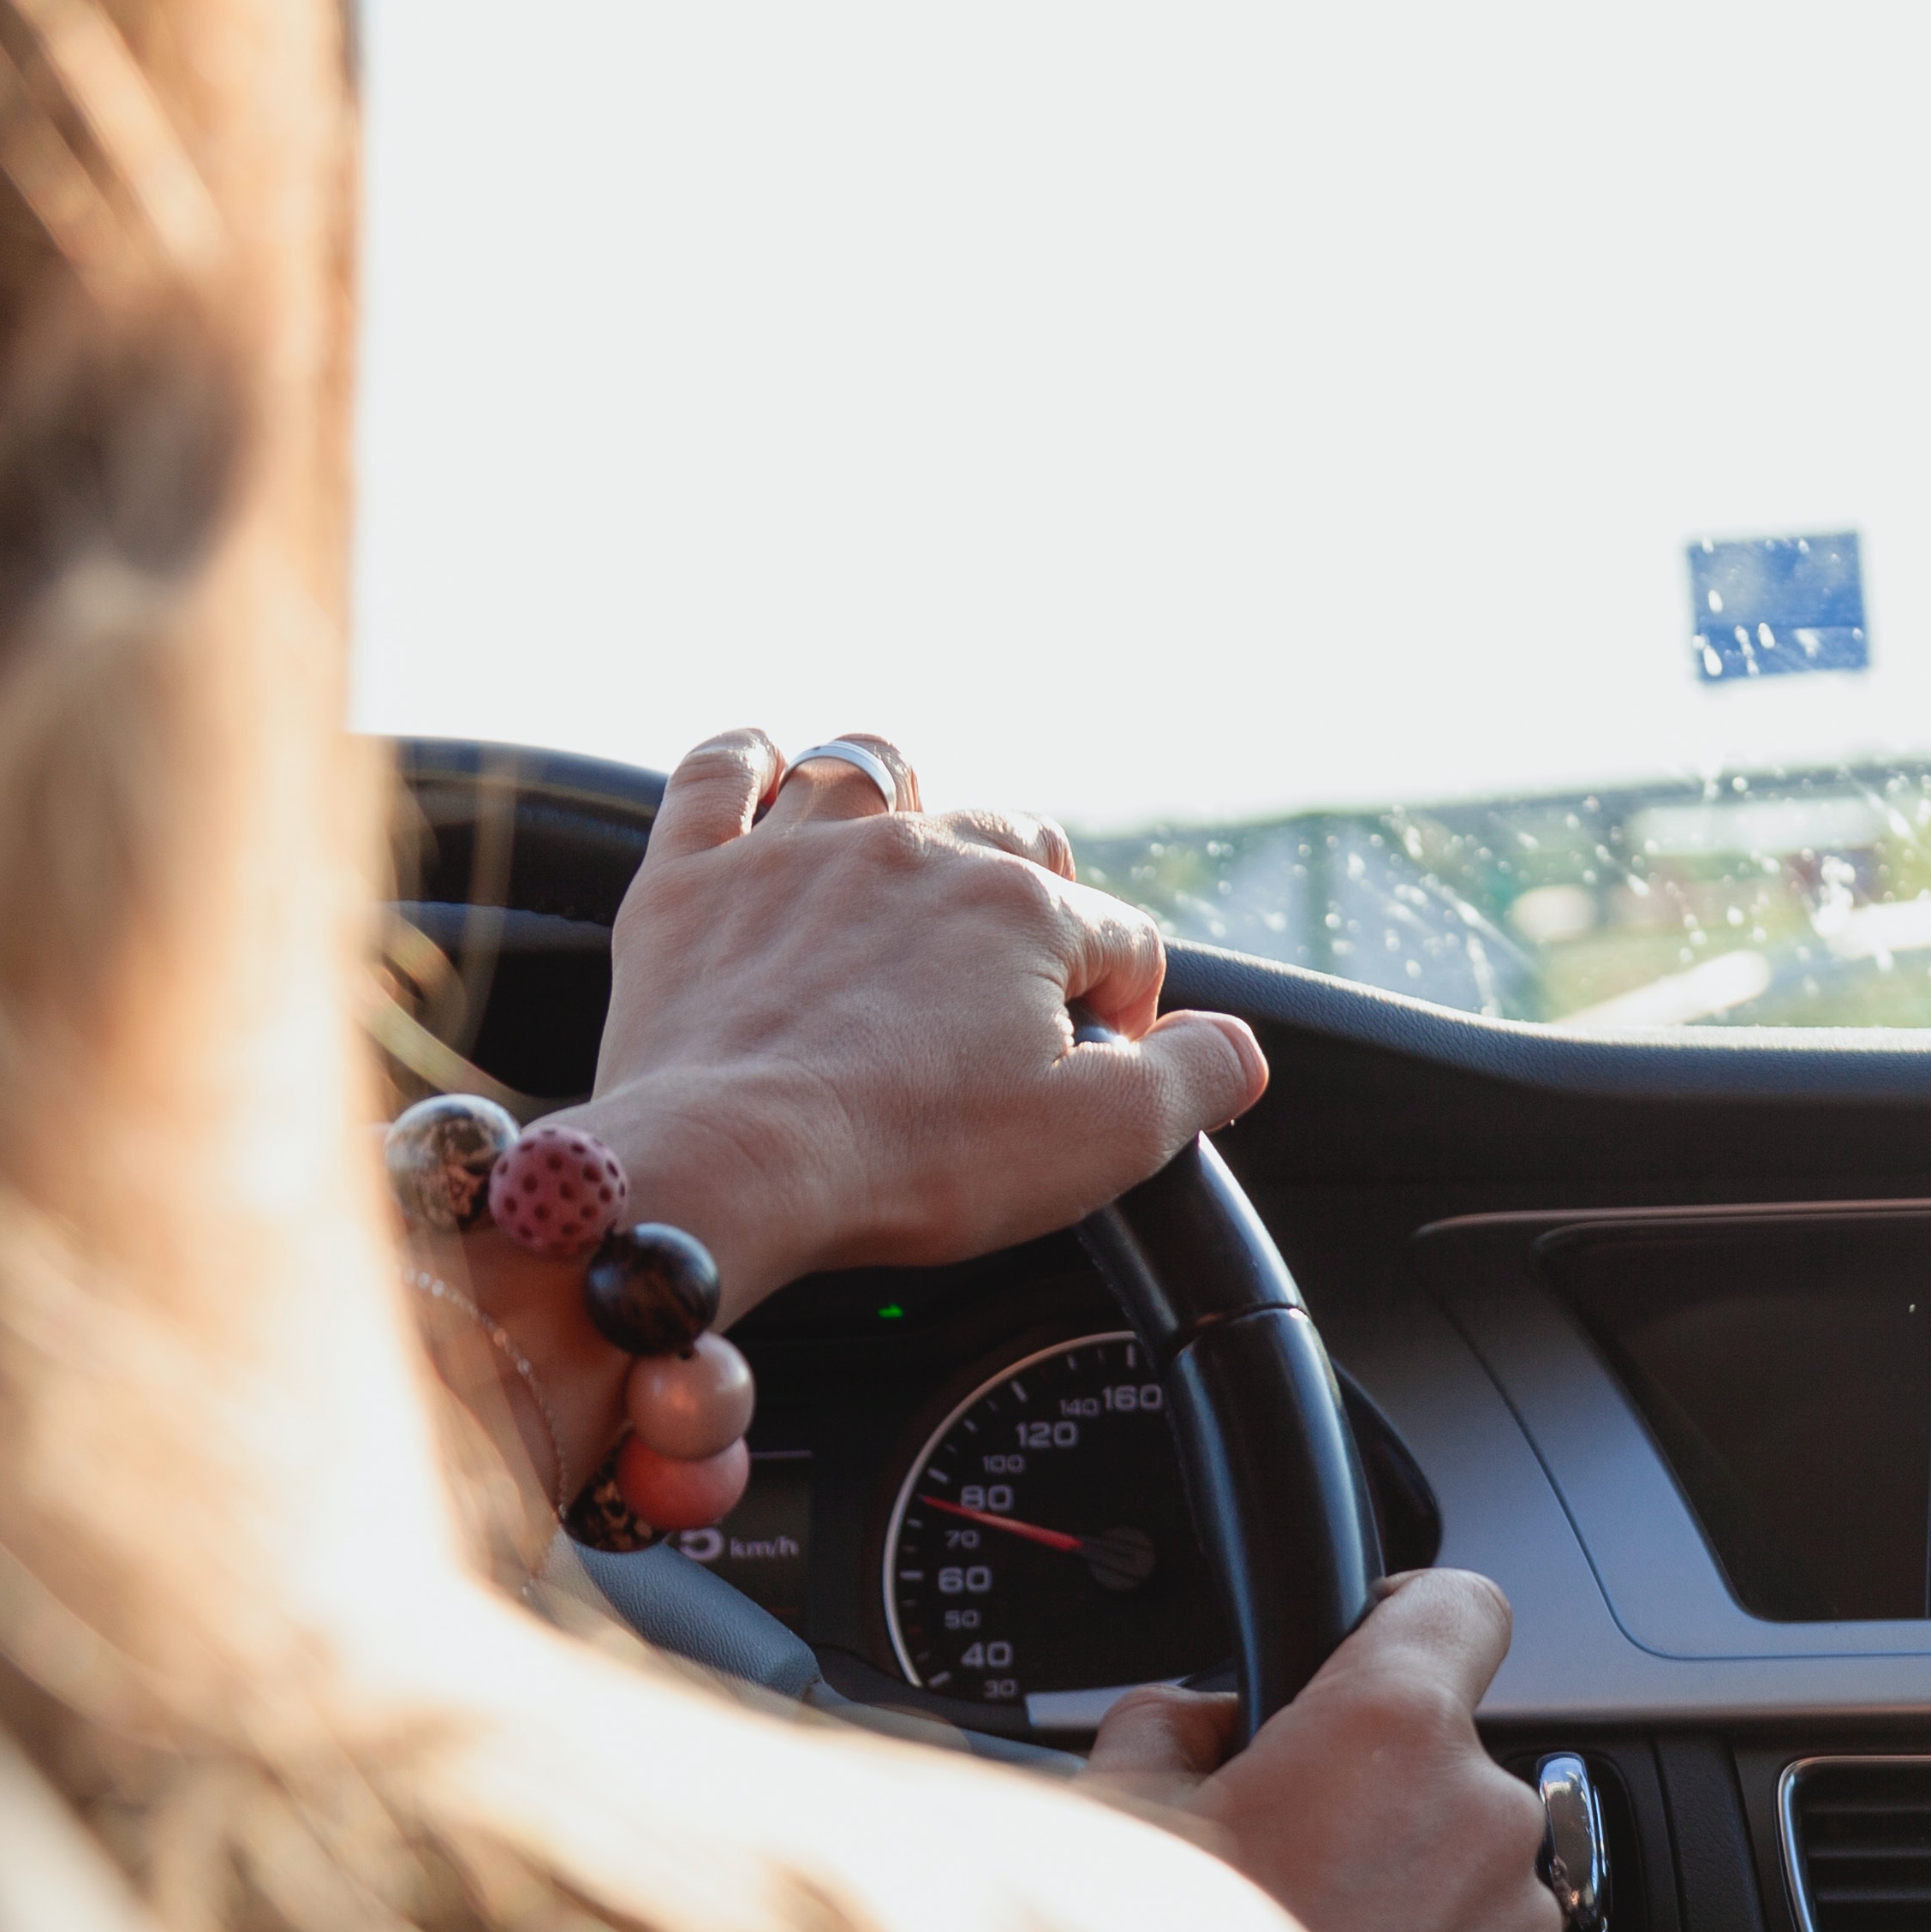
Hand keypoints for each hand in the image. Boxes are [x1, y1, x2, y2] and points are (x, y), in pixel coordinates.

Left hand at [571, 728, 1270, 1314]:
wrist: (729, 1169)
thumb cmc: (912, 1158)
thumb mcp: (1105, 1141)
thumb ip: (1201, 1078)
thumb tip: (1238, 1047)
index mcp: (1022, 911)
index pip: (1118, 938)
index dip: (1123, 1011)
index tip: (1091, 1074)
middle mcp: (916, 851)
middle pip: (1009, 838)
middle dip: (1031, 903)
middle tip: (1012, 993)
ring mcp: (794, 854)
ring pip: (873, 771)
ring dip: (907, 803)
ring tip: (910, 865)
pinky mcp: (692, 878)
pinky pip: (719, 770)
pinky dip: (748, 762)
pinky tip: (765, 775)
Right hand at [1080, 1572, 1567, 1931]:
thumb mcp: (1105, 1820)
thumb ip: (1164, 1728)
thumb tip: (1190, 1720)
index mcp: (1388, 1734)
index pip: (1460, 1605)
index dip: (1407, 1616)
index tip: (1370, 1640)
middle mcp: (1480, 1823)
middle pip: (1445, 1759)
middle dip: (1367, 1791)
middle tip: (1268, 1853)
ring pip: (1464, 1874)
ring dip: (1398, 1894)